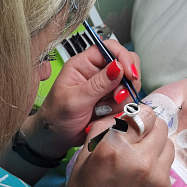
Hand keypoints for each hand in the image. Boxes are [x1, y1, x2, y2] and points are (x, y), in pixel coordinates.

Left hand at [21, 40, 140, 157]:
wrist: (55, 138)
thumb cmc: (56, 117)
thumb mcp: (75, 100)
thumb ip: (98, 84)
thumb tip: (118, 66)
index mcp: (83, 64)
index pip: (110, 48)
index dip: (123, 58)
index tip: (130, 74)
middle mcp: (96, 72)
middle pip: (125, 65)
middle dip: (126, 82)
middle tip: (116, 97)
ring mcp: (105, 87)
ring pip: (128, 86)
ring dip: (120, 100)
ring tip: (102, 110)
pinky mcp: (111, 102)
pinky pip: (125, 102)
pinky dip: (119, 110)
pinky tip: (104, 116)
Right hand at [64, 104, 174, 186]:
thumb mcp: (80, 163)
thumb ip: (99, 132)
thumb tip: (116, 116)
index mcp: (114, 149)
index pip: (141, 113)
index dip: (135, 116)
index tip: (128, 124)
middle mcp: (140, 159)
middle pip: (159, 124)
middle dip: (148, 127)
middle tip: (136, 138)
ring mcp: (157, 175)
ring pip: (168, 142)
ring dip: (156, 143)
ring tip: (140, 157)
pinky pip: (167, 164)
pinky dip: (157, 164)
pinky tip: (141, 178)